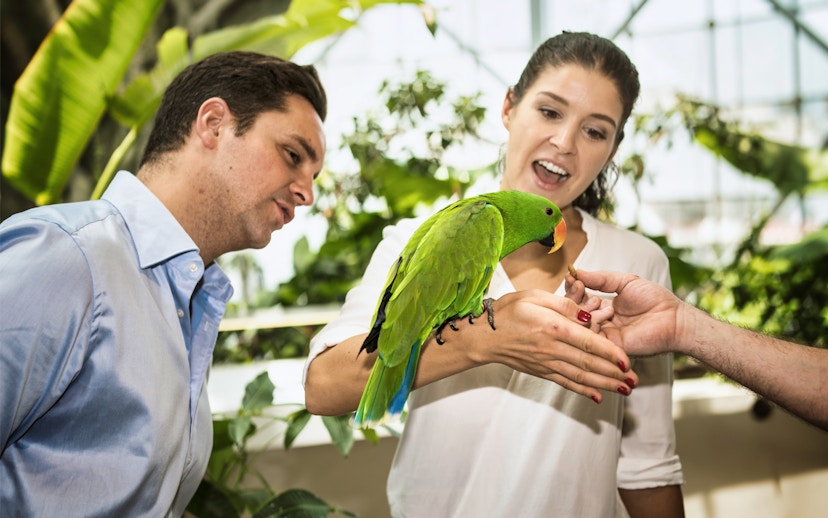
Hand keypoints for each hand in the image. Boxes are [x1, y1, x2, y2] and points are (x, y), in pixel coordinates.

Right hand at [447, 289, 638, 402]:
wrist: (484, 335)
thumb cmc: (509, 310)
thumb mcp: (535, 296)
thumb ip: (564, 305)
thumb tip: (587, 316)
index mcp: (552, 327)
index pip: (588, 342)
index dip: (610, 353)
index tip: (627, 360)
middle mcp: (551, 348)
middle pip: (589, 363)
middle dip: (614, 373)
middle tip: (634, 380)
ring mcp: (546, 362)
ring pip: (580, 376)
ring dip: (604, 384)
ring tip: (624, 390)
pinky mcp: (541, 371)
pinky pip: (565, 382)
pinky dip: (582, 390)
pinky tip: (597, 396)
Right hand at [566, 269, 682, 356]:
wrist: (674, 319)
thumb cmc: (655, 300)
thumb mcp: (625, 282)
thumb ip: (601, 278)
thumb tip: (577, 271)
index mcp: (603, 307)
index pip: (578, 299)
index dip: (573, 288)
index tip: (571, 277)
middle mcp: (601, 322)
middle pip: (574, 313)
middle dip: (573, 298)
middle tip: (579, 287)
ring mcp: (604, 335)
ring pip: (579, 325)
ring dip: (582, 310)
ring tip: (594, 301)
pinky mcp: (610, 347)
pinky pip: (590, 338)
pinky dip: (590, 325)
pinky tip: (597, 314)